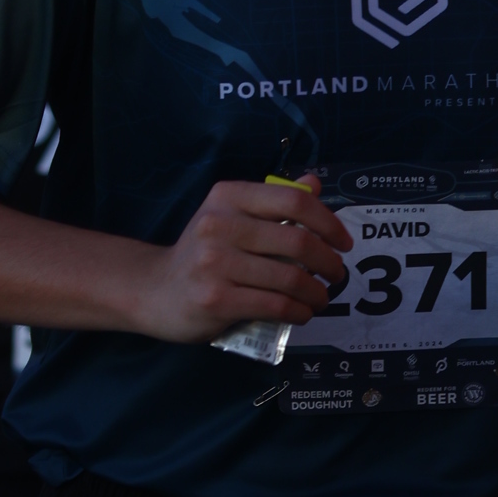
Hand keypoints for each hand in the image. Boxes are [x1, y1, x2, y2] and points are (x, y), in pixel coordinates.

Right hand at [130, 176, 350, 345]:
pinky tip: (301, 313)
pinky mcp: (216, 300)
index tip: (343, 242)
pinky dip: (298, 312)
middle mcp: (219, 225)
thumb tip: (315, 184)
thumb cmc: (201, 253)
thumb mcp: (231, 216)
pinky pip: (275, 305)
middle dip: (329, 262)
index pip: (293, 201)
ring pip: (290, 278)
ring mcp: (215, 264)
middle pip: (297, 241)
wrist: (154, 290)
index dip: (328, 222)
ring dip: (317, 293)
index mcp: (228, 197)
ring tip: (321, 298)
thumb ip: (272, 201)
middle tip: (337, 275)